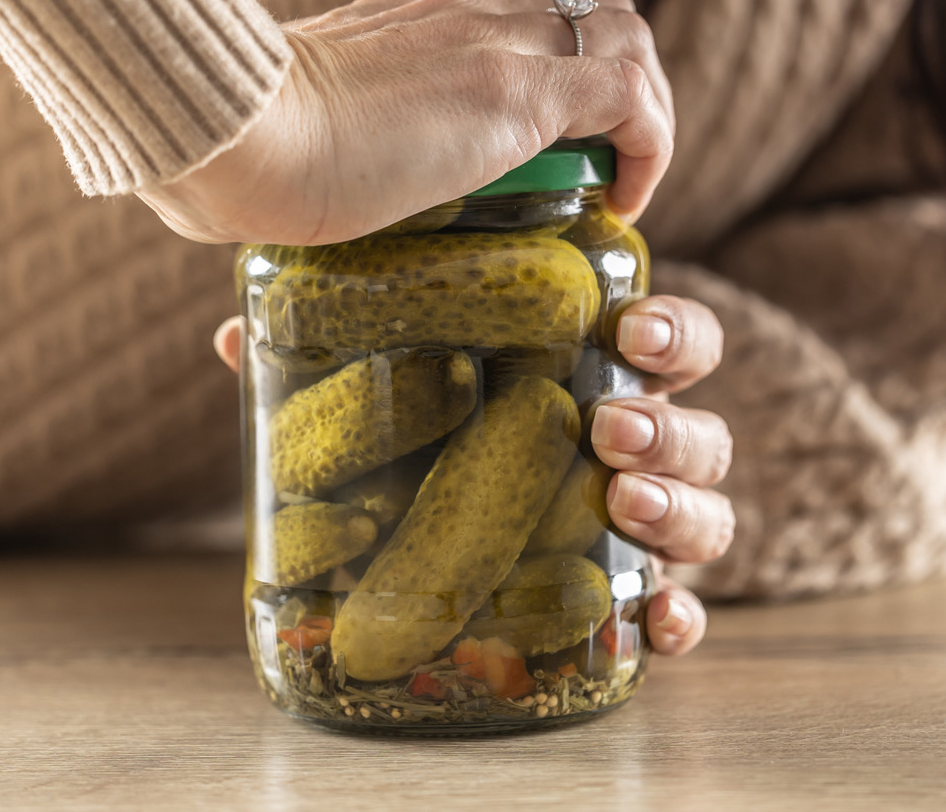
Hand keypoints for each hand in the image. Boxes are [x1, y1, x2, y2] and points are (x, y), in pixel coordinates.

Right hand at [139, 0, 673, 244]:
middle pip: (589, 7)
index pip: (517, 17)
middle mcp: (462, 17)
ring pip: (624, 33)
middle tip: (603, 167)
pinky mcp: (515, 91)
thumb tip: (273, 225)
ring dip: (642, 111)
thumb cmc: (232, 156)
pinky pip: (630, 95)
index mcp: (413, 25)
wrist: (229, 133)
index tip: (551, 153)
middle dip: (621, 81)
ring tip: (619, 190)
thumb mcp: (290, 142)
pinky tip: (622, 206)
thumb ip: (303, 159)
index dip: (558, 69)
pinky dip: (649, 147)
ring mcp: (491, 44)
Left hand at [212, 295, 731, 656]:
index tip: (629, 326)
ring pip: (710, 513)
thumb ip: (324, 362)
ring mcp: (638, 529)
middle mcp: (633, 454)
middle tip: (607, 426)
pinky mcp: (626, 601)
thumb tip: (236, 336)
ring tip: (621, 501)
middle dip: (667, 424)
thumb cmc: (431, 450)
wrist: (423, 573)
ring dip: (679, 506)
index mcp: (593, 381)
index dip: (671, 330)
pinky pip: (680, 612)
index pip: (669, 341)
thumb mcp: (384, 398)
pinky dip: (681, 616)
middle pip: (700, 429)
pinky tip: (656, 620)